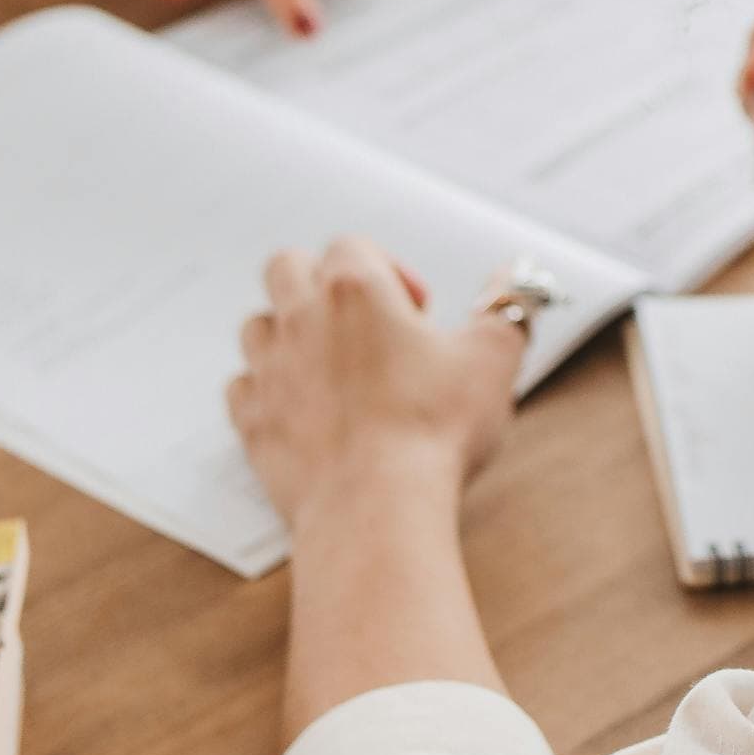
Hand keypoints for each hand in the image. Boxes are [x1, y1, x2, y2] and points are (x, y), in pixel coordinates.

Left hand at [229, 237, 522, 529]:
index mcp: (353, 289)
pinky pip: (242, 387)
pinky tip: (304, 410)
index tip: (418, 314)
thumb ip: (506, 307)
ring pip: (258, 325)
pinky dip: (267, 390)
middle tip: (366, 327)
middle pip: (287, 267)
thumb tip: (510, 281)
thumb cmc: (434, 429)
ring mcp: (269, 372)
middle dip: (321, 282)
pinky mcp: (253, 423)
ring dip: (290, 335)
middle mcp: (300, 319)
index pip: (352, 246)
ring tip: (334, 369)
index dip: (389, 270)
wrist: (376, 508)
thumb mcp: (493, 358)